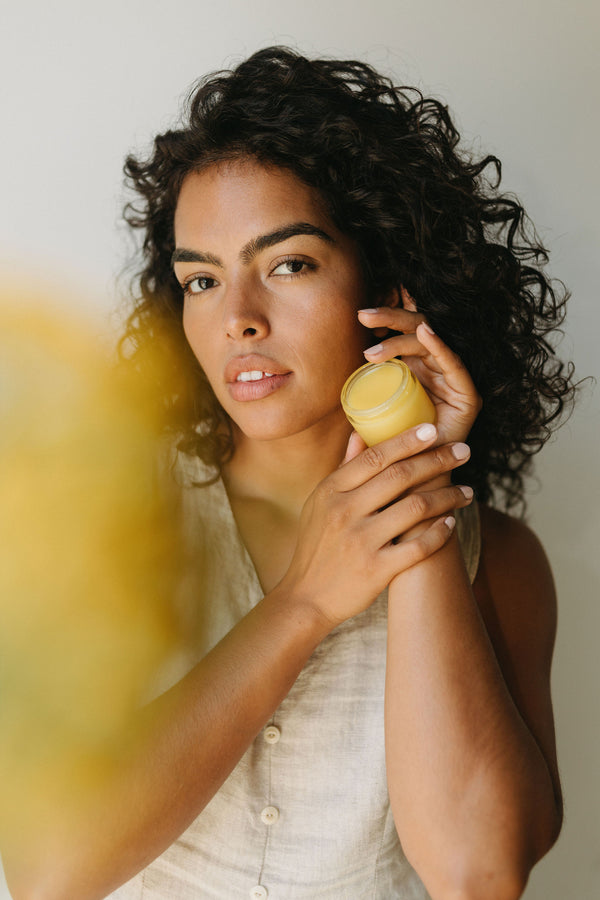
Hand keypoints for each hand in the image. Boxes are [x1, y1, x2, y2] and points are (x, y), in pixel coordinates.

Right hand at [279, 425, 471, 629]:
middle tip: (464, 451)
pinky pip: (418, 546)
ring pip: (416, 508)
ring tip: (467, 491)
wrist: (305, 597)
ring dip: (448, 496)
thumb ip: (343, 469)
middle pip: (400, 476)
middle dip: (437, 460)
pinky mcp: (376, 569)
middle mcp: (344, 511)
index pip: (375, 456)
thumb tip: (359, 434)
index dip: (407, 440)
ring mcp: (360, 541)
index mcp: (331, 490)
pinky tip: (451, 523)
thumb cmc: (317, 546)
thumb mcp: (320, 503)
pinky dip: (439, 533)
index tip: (434, 429)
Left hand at [358, 287, 480, 445]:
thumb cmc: (398, 454)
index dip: (386, 320)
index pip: (401, 335)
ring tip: (372, 353)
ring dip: (400, 340)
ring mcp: (451, 380)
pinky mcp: (467, 395)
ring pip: (428, 344)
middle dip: (389, 318)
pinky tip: (425, 333)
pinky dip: (439, 346)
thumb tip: (346, 413)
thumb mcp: (377, 426)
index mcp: (413, 370)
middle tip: (363, 315)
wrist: (422, 482)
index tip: (360, 314)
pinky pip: (453, 364)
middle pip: (414, 332)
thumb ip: (366, 419)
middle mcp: (433, 370)